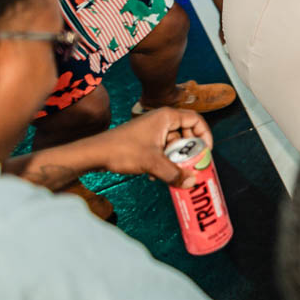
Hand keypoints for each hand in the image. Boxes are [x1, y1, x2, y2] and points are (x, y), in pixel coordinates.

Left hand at [96, 108, 213, 186]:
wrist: (94, 153)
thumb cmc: (123, 150)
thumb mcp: (152, 163)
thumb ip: (174, 173)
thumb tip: (192, 183)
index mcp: (167, 117)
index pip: (196, 120)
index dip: (204, 135)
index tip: (205, 152)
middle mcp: (162, 120)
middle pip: (186, 133)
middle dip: (188, 152)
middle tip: (190, 166)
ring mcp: (152, 130)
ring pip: (173, 143)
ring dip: (174, 159)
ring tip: (170, 173)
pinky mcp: (144, 140)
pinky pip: (162, 149)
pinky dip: (163, 161)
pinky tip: (155, 175)